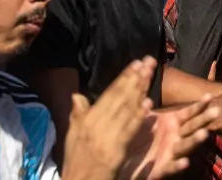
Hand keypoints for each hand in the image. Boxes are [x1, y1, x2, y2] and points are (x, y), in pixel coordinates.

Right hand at [61, 58, 155, 179]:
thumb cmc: (76, 161)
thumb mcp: (72, 135)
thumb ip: (77, 114)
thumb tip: (76, 95)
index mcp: (87, 120)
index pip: (109, 93)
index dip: (124, 77)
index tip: (136, 62)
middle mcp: (96, 125)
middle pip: (120, 97)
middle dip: (135, 78)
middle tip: (148, 61)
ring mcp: (105, 137)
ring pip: (125, 110)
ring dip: (138, 91)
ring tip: (149, 75)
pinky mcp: (114, 151)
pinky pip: (128, 131)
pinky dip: (138, 117)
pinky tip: (148, 105)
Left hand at [121, 97, 219, 178]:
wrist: (129, 160)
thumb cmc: (140, 134)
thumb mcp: (145, 113)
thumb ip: (148, 95)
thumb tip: (146, 68)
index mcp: (173, 123)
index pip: (189, 112)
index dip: (199, 104)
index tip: (210, 95)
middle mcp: (176, 137)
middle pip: (193, 126)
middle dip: (204, 119)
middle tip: (217, 110)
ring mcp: (172, 153)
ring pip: (186, 146)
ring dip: (195, 140)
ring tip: (204, 134)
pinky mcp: (163, 169)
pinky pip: (172, 167)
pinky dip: (179, 165)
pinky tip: (185, 162)